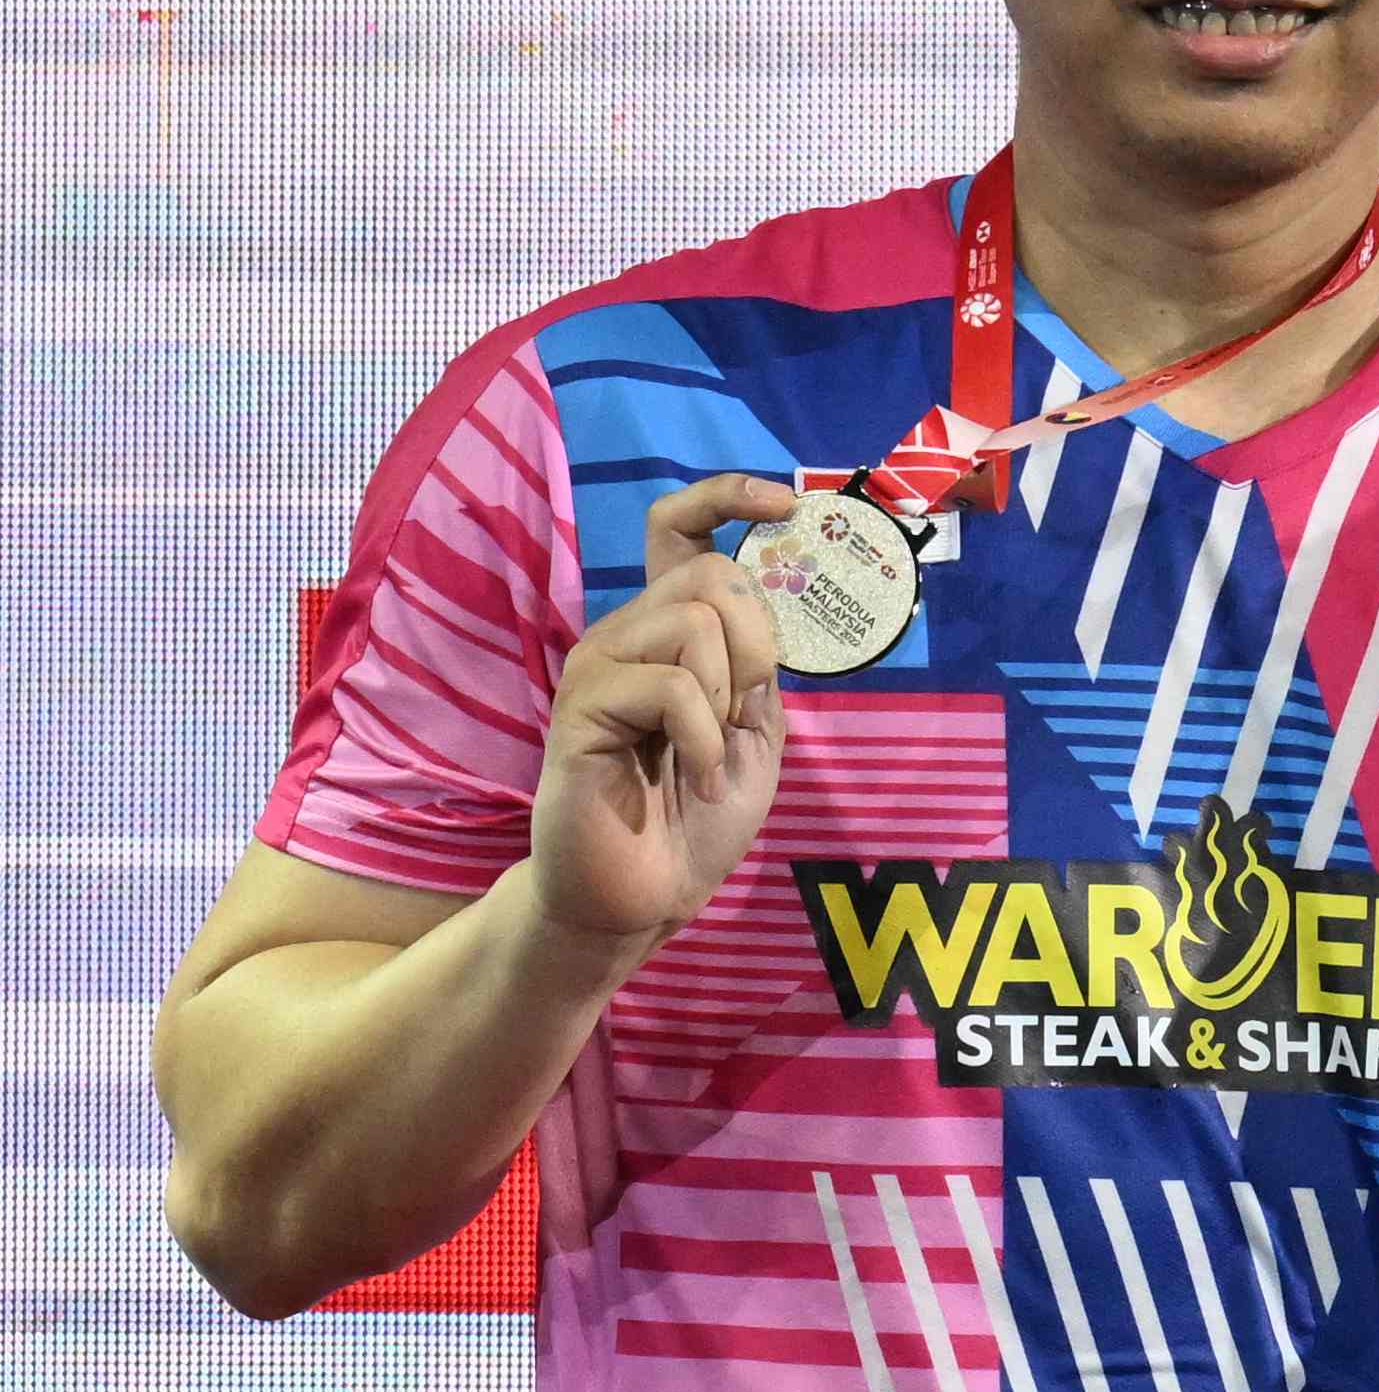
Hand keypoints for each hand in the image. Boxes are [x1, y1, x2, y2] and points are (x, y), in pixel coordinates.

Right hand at [531, 473, 794, 953]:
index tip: (785, 503)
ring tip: (709, 754)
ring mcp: (599, 667)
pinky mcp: (581, 708)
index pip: (679, 530)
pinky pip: (670, 685)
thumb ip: (757, 663)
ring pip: (695, 622)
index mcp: (670, 632)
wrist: (647, 894)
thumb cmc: (695, 818)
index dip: (727, 497)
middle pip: (712, 573)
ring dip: (727, 698)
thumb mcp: (753, 730)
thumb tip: (765, 595)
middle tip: (742, 713)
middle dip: (758, 644)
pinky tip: (695, 778)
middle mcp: (628, 634)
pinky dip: (703, 738)